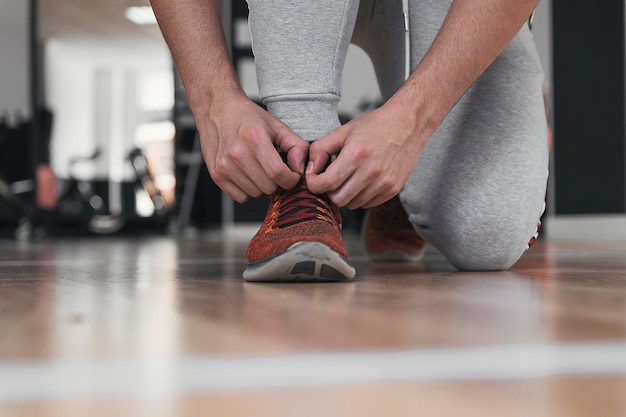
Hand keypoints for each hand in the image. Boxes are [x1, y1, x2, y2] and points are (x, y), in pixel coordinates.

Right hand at [198, 96, 308, 202]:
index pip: (278, 174)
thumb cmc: (248, 118)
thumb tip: (301, 169)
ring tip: (258, 168)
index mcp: (254, 139)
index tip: (292, 175)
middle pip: (268, 187)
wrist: (216, 110)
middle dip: (277, 182)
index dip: (291, 179)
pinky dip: (247, 190)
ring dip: (261, 185)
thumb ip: (296, 146)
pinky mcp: (216, 174)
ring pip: (255, 194)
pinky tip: (246, 173)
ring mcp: (224, 165)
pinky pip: (240, 197)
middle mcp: (237, 153)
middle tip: (274, 169)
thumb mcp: (277, 126)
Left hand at [306, 104, 424, 208]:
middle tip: (330, 180)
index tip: (314, 179)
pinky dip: (360, 196)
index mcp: (356, 154)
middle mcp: (371, 171)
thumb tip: (308, 170)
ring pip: (352, 204)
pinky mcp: (393, 190)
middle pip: (338, 199)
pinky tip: (362, 180)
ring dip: (345, 195)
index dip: (314, 184)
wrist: (408, 125)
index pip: (327, 183)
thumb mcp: (343, 131)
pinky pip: (367, 204)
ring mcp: (384, 183)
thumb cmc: (374, 126)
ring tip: (349, 177)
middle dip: (328, 192)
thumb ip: (320, 149)